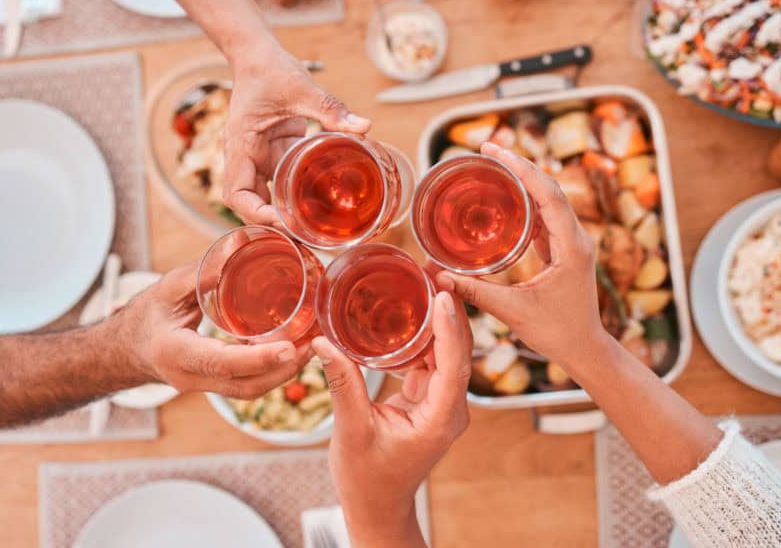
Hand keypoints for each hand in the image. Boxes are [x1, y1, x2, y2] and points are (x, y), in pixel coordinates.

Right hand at [112, 262, 310, 398]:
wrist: (126, 350)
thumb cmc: (146, 315)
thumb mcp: (168, 288)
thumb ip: (204, 271)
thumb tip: (241, 244)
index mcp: (176, 353)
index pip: (222, 362)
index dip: (258, 359)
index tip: (289, 348)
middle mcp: (191, 378)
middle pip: (246, 385)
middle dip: (284, 369)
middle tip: (314, 343)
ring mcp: (203, 387)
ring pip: (251, 390)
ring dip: (283, 372)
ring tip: (310, 345)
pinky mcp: (214, 386)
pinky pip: (248, 385)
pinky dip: (272, 371)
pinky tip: (291, 350)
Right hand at [223, 46, 370, 223]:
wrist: (258, 54)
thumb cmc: (270, 69)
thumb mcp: (301, 88)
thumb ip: (330, 109)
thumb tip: (365, 128)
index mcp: (241, 146)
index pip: (237, 195)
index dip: (257, 214)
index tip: (284, 222)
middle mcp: (245, 157)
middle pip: (251, 204)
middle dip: (274, 224)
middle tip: (307, 238)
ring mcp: (259, 157)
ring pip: (267, 196)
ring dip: (285, 214)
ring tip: (315, 231)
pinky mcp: (274, 152)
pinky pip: (282, 180)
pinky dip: (297, 195)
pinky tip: (320, 205)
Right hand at [314, 292, 471, 547]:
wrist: (378, 506)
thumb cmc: (368, 478)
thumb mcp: (351, 429)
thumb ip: (342, 384)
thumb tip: (323, 342)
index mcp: (441, 418)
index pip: (453, 364)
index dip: (449, 327)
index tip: (442, 294)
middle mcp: (450, 408)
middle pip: (457, 352)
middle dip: (447, 313)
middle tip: (432, 275)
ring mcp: (441, 404)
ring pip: (446, 354)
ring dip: (435, 322)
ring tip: (422, 285)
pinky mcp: (429, 401)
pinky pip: (430, 362)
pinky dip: (420, 339)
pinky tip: (406, 315)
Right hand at [436, 142, 606, 366]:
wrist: (584, 350)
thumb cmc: (557, 333)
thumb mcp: (512, 311)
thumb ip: (476, 292)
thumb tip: (439, 276)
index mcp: (572, 246)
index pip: (548, 194)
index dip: (521, 168)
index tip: (494, 151)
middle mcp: (577, 238)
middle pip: (549, 188)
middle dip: (519, 165)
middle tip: (487, 150)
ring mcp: (573, 242)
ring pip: (549, 199)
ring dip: (523, 180)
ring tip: (494, 165)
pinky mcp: (565, 250)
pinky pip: (546, 216)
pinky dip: (526, 201)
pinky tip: (506, 197)